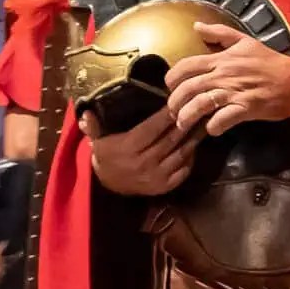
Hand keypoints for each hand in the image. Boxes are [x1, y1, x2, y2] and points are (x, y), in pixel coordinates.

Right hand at [83, 108, 198, 195]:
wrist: (108, 185)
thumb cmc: (106, 155)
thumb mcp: (97, 140)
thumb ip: (94, 125)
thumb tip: (86, 112)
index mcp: (128, 148)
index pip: (152, 128)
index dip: (166, 115)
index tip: (178, 102)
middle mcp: (144, 163)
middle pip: (170, 140)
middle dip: (186, 123)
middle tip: (199, 108)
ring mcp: (156, 177)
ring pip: (180, 154)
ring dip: (194, 139)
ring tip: (204, 124)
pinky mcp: (165, 186)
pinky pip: (184, 170)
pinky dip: (192, 157)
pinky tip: (196, 144)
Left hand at [166, 23, 289, 134]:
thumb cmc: (271, 62)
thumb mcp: (245, 41)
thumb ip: (219, 33)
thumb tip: (196, 26)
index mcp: (221, 59)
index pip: (185, 66)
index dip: (171, 78)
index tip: (170, 87)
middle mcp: (224, 75)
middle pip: (188, 88)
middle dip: (174, 102)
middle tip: (173, 111)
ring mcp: (234, 92)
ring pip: (200, 104)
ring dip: (187, 116)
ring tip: (183, 124)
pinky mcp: (246, 109)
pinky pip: (222, 120)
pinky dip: (213, 127)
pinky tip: (211, 129)